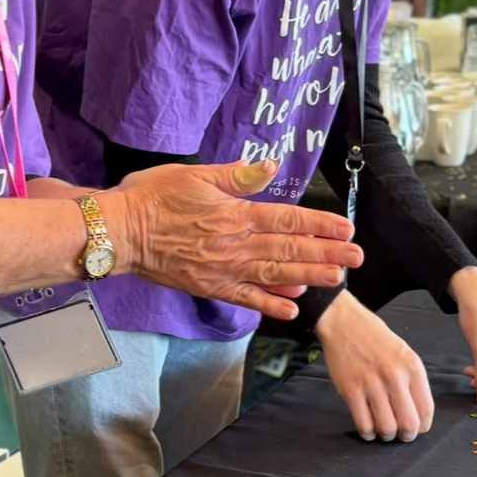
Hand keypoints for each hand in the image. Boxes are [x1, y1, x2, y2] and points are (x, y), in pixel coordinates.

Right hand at [107, 159, 362, 320]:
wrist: (119, 233)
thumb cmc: (153, 198)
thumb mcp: (196, 175)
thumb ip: (237, 175)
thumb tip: (270, 167)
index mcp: (234, 214)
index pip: (287, 221)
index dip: (319, 225)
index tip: (346, 229)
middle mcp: (234, 246)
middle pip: (288, 251)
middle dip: (326, 254)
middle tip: (356, 259)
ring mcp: (222, 270)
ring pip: (274, 276)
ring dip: (307, 278)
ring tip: (336, 281)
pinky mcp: (208, 287)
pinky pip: (245, 298)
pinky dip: (270, 305)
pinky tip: (292, 308)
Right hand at [315, 291, 433, 441]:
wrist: (344, 322)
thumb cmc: (375, 338)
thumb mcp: (404, 353)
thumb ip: (412, 380)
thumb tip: (416, 413)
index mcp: (412, 367)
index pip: (425, 409)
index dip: (422, 427)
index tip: (416, 429)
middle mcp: (394, 377)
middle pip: (408, 424)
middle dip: (406, 436)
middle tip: (400, 435)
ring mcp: (371, 384)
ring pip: (386, 428)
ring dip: (386, 436)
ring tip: (382, 430)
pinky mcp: (350, 390)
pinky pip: (363, 425)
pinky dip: (367, 433)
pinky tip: (368, 428)